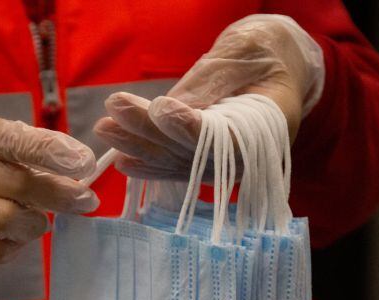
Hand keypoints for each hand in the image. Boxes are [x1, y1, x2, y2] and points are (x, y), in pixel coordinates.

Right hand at [0, 110, 98, 264]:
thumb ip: (22, 146)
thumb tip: (76, 167)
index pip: (16, 140)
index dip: (54, 152)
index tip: (85, 163)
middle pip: (20, 185)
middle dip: (61, 195)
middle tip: (85, 201)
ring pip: (6, 221)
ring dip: (35, 225)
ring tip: (39, 221)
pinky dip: (10, 249)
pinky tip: (15, 240)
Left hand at [93, 14, 323, 179]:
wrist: (274, 67)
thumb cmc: (263, 52)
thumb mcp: (243, 52)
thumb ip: (212, 80)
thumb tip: (174, 106)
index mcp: (271, 126)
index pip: (225, 138)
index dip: (189, 127)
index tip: (160, 109)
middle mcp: (248, 157)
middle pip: (192, 152)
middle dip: (150, 132)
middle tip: (114, 109)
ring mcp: (225, 165)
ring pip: (178, 161)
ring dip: (139, 146)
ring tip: (105, 127)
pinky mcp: (206, 164)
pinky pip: (176, 167)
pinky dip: (148, 164)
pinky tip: (121, 161)